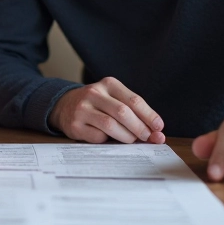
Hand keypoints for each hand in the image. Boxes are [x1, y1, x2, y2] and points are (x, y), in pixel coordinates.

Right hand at [49, 76, 165, 143]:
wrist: (65, 105)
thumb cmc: (98, 104)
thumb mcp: (114, 99)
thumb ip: (135, 113)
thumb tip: (157, 134)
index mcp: (108, 84)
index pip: (134, 100)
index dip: (149, 116)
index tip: (159, 128)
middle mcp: (94, 93)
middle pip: (123, 112)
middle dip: (139, 128)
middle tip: (147, 137)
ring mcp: (82, 109)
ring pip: (110, 125)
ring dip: (126, 136)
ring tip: (131, 140)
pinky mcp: (75, 125)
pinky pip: (97, 137)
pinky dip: (107, 140)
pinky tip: (108, 138)